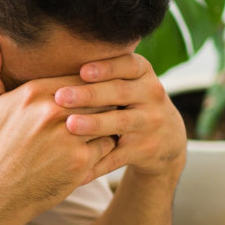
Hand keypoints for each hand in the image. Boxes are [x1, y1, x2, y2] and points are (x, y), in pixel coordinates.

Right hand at [0, 36, 123, 222]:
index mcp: (35, 92)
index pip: (81, 76)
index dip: (92, 83)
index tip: (98, 89)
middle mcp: (53, 111)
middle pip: (98, 94)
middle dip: (106, 100)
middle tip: (113, 103)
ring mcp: (68, 136)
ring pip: (107, 117)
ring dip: (110, 121)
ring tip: (112, 122)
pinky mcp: (80, 161)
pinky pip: (108, 144)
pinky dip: (106, 145)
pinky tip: (100, 147)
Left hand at [51, 54, 186, 178]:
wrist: (167, 138)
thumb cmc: (132, 102)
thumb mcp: (129, 82)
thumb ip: (103, 72)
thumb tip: (57, 57)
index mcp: (143, 74)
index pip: (128, 65)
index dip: (107, 67)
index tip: (82, 70)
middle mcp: (151, 95)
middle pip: (121, 92)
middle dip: (90, 94)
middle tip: (61, 97)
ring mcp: (150, 123)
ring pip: (120, 123)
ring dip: (94, 124)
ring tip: (69, 126)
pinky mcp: (145, 150)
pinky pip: (117, 157)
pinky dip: (96, 164)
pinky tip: (75, 168)